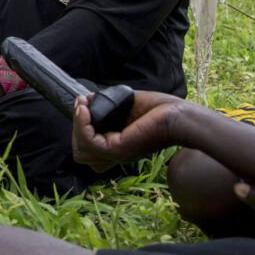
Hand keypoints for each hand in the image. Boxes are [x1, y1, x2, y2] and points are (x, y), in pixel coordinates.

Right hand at [71, 91, 185, 170]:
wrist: (178, 116)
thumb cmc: (161, 110)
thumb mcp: (127, 107)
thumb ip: (107, 106)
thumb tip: (88, 100)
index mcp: (118, 147)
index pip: (87, 151)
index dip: (81, 129)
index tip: (85, 106)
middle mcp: (115, 155)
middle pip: (80, 152)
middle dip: (76, 127)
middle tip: (82, 105)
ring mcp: (116, 155)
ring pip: (80, 150)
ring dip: (76, 126)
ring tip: (83, 106)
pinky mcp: (117, 150)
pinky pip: (87, 141)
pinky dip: (81, 124)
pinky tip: (85, 109)